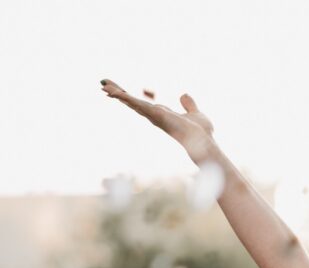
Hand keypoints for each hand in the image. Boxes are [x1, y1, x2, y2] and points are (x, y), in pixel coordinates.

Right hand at [100, 79, 216, 163]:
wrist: (205, 141)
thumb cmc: (202, 132)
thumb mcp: (195, 113)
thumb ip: (189, 105)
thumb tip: (184, 95)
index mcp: (162, 114)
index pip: (142, 102)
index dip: (129, 96)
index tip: (117, 89)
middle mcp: (155, 115)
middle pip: (132, 102)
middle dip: (118, 92)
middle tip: (102, 84)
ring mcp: (155, 116)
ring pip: (132, 102)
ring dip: (117, 93)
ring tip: (103, 86)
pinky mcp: (157, 115)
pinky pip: (139, 104)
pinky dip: (127, 98)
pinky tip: (115, 92)